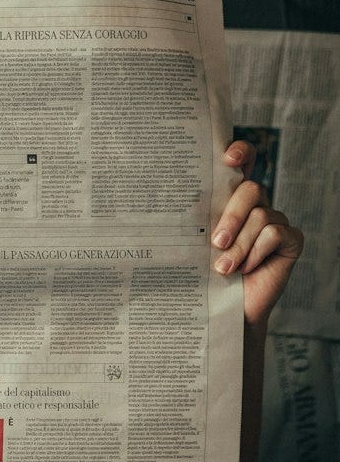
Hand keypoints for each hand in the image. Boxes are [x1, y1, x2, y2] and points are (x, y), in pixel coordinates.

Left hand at [213, 140, 302, 329]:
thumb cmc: (208, 275)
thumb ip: (197, 222)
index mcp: (232, 199)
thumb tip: (170, 206)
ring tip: (224, 268)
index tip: (227, 158)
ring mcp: (276, 221)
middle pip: (250, 189)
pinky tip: (247, 269)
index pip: (244, 163)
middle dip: (231, 217)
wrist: (227, 309)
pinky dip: (256, 252)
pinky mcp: (291, 239)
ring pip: (260, 216)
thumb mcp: (197, 245)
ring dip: (239, 246)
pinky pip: (274, 234)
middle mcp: (257, 205)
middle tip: (216, 242)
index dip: (241, 151)